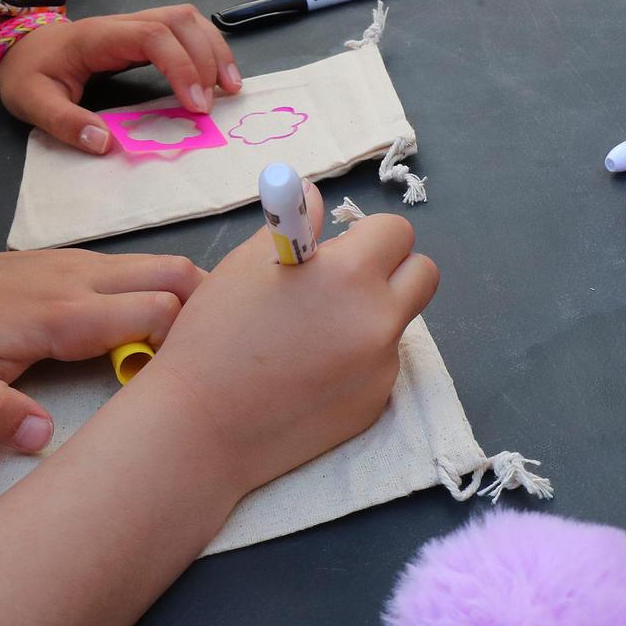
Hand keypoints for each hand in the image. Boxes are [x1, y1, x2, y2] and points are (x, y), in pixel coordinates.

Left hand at [0, 4, 243, 151]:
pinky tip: (217, 77)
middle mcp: (123, 23)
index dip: (181, 67)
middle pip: (180, 20)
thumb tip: (105, 144)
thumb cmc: (26, 73)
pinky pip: (183, 30)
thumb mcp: (32, 102)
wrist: (16, 46)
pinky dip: (207, 49)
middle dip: (207, 57)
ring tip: (231, 87)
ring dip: (214, 49)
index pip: (153, 36)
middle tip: (217, 102)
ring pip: (187, 19)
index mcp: (99, 37)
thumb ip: (65, 122)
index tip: (195, 107)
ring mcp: (134, 25)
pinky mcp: (142, 34)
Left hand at [0, 248, 205, 450]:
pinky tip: (152, 327)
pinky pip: (139, 266)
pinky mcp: (74, 261)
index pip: (159, 312)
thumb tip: (42, 438)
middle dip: (206, 310)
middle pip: (177, 275)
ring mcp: (81, 264)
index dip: (184, 343)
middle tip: (209, 356)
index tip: (182, 379)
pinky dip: (163, 290)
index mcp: (67, 314)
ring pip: (162, 266)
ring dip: (188, 298)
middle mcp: (84, 279)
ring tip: (188, 345)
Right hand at [133, 204, 438, 497]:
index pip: (396, 232)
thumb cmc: (215, 335)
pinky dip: (355, 362)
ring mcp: (382, 368)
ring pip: (398, 324)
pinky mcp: (374, 406)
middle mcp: (380, 320)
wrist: (202, 427)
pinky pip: (379, 367)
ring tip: (312, 336)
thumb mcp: (248, 264)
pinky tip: (308, 375)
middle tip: (345, 283)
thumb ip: (296, 223)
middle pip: (423, 275)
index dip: (366, 236)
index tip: (338, 249)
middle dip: (391, 269)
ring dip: (371, 317)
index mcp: (351, 275)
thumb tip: (317, 198)